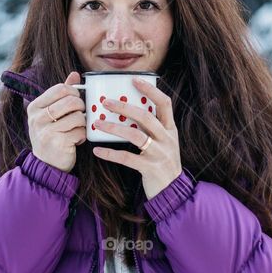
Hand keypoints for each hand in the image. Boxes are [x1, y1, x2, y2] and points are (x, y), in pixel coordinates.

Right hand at [26, 71, 86, 172]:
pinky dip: (82, 136)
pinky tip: (75, 140)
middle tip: (80, 114)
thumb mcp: (51, 113)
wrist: (46, 164)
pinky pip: (80, 132)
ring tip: (76, 129)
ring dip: (82, 123)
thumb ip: (62, 93)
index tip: (76, 100)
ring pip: (78, 116)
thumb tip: (74, 74)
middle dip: (81, 107)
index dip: (74, 92)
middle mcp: (37, 118)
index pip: (60, 88)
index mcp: (35, 107)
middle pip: (71, 101)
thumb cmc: (51, 134)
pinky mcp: (57, 143)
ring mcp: (46, 131)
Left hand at [91, 77, 181, 198]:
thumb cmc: (163, 163)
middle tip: (105, 102)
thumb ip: (152, 128)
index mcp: (171, 129)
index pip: (165, 103)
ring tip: (97, 124)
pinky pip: (127, 158)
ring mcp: (160, 154)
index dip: (151, 90)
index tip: (134, 80)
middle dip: (124, 107)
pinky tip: (98, 151)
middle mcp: (167, 139)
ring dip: (114, 128)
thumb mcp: (164, 142)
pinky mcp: (150, 168)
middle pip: (146, 116)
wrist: (173, 192)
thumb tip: (130, 110)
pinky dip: (111, 153)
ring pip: (136, 135)